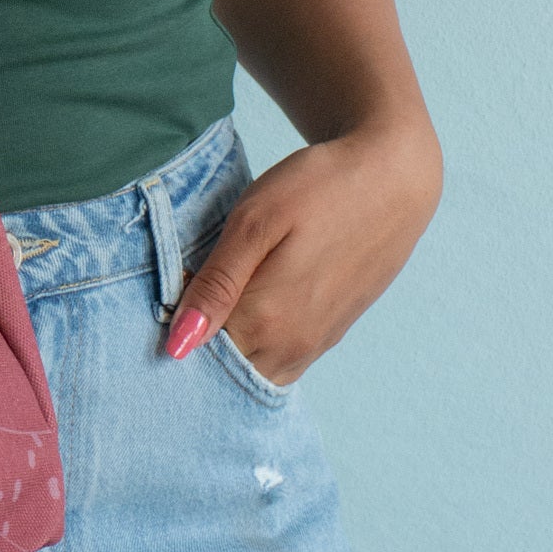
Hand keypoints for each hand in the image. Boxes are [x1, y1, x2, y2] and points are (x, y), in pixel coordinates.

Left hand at [163, 119, 441, 384]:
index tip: (159, 306)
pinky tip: (245, 311)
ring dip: (227, 353)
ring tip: (211, 306)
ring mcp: (315, 344)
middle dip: (196, 352)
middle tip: (181, 305)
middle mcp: (293, 346)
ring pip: (254, 372)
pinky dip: (256, 349)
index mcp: (267, 320)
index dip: (173, 335)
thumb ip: (217, 285)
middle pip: (225, 373)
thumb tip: (178, 344)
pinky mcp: (330, 334)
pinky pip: (281, 363)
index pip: (198, 357)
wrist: (393, 178)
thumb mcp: (254, 222)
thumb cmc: (318, 188)